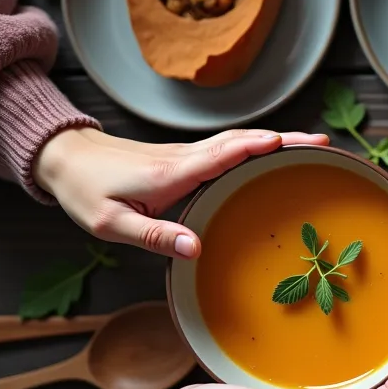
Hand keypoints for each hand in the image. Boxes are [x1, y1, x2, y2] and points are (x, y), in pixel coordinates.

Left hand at [35, 126, 327, 258]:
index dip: (258, 147)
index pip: (224, 154)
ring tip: (311, 144)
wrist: (64, 158)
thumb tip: (198, 249)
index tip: (290, 143)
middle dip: (285, 139)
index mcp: (173, 173)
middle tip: (323, 141)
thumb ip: (156, 235)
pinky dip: (257, 145)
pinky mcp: (185, 158)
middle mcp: (185, 157)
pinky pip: (229, 148)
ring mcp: (187, 155)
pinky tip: (272, 152)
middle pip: (243, 142)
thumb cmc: (86, 191)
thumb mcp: (112, 224)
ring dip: (276, 139)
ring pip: (238, 141)